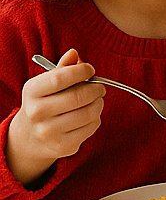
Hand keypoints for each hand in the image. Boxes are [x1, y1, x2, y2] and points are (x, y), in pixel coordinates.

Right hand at [5, 49, 102, 186]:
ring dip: (98, 103)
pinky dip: (96, 118)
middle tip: (99, 87)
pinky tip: (88, 116)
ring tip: (96, 100)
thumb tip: (74, 53)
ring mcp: (48, 132)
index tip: (90, 70)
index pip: (60, 77)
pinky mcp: (63, 146)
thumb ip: (62, 68)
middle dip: (96, 89)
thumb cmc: (45, 101)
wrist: (31, 136)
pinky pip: (92, 126)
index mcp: (32, 91)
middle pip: (78, 96)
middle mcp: (36, 113)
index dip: (81, 71)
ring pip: (89, 112)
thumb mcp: (47, 83)